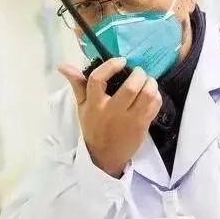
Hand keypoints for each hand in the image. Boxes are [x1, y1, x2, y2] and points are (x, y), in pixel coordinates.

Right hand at [58, 58, 161, 177]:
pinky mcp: (142, 125)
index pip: (98, 80)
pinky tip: (151, 94)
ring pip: (147, 95)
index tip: (121, 61)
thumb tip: (63, 66)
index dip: (111, 66)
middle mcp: (112, 111)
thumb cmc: (94, 128)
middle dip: (139, 74)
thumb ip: (77, 84)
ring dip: (150, 83)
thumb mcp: (82, 107)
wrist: (105, 156)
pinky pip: (154, 105)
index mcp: (94, 104)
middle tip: (139, 72)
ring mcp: (129, 119)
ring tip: (147, 81)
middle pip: (130, 88)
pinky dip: (156, 95)